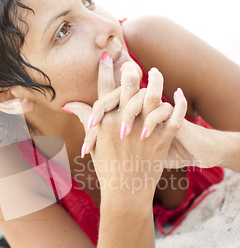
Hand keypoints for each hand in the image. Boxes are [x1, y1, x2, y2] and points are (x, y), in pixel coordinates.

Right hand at [63, 55, 186, 192]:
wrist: (125, 193)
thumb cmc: (107, 169)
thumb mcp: (94, 142)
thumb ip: (85, 118)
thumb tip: (68, 104)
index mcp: (106, 122)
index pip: (105, 89)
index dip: (106, 70)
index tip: (108, 54)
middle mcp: (123, 122)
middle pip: (129, 86)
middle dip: (130, 70)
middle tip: (132, 62)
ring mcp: (143, 130)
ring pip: (153, 96)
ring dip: (156, 80)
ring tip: (157, 71)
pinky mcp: (161, 140)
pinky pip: (173, 116)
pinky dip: (178, 104)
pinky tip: (179, 93)